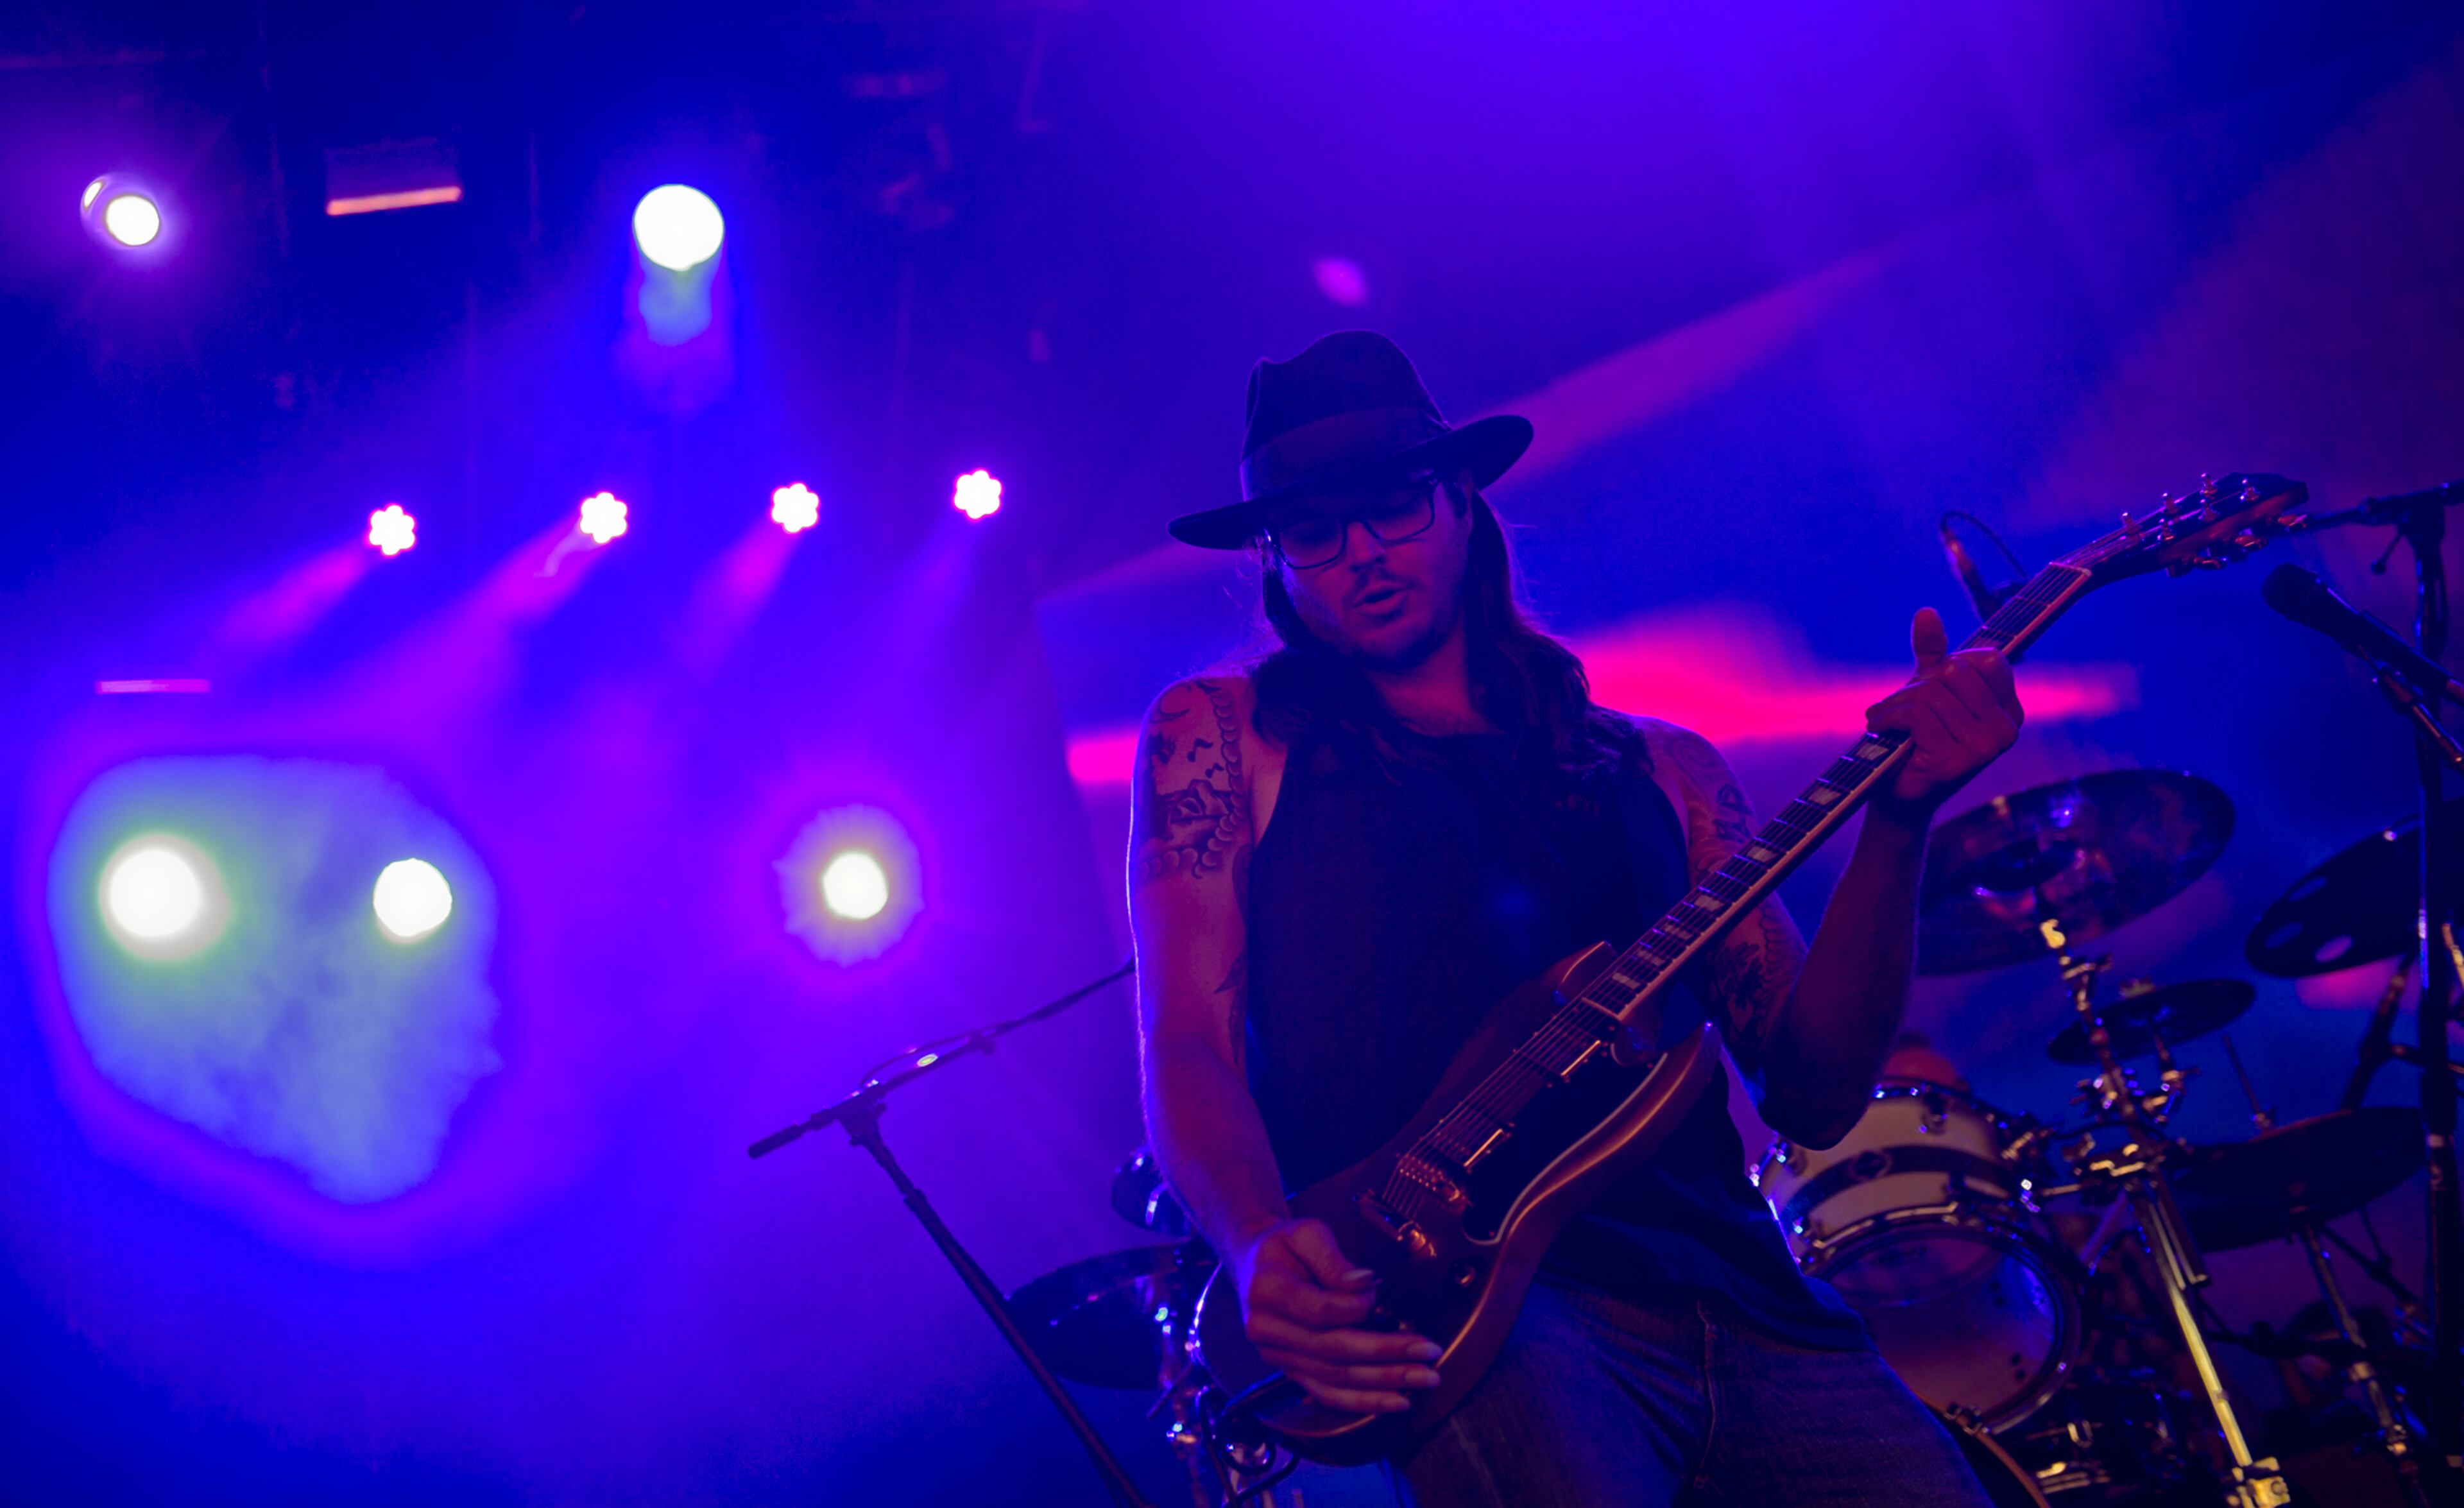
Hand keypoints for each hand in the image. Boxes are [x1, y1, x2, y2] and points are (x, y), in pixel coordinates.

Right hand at [1229, 1218, 1441, 1414]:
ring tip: (1424, 1379)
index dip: (1355, 1307)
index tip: (1377, 1290)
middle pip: (1332, 1351)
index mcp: (1267, 1290)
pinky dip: (1362, 1402)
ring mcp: (1277, 1356)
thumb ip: (1333, 1258)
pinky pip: (1326, 1394)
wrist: (1255, 1264)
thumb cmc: (1285, 1245)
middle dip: (1386, 1354)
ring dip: (1383, 1383)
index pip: (1318, 1311)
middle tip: (1429, 1352)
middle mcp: (1266, 1330)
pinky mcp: (1290, 1371)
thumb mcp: (1306, 1233)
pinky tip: (1395, 1401)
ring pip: (1333, 1379)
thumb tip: (1365, 1283)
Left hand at [1864, 607, 2023, 822]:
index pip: (1987, 659)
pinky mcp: (1957, 761)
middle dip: (1918, 684)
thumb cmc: (1915, 740)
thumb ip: (1932, 653)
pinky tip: (1880, 728)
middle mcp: (2007, 729)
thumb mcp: (1927, 691)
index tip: (1930, 685)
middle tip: (1900, 705)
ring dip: (1897, 703)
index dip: (1949, 664)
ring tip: (1885, 718)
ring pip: (1932, 693)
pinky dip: (1889, 717)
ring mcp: (1986, 748)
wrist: (1896, 796)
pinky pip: (1917, 715)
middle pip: (1956, 672)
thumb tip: (1926, 613)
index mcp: (2009, 709)